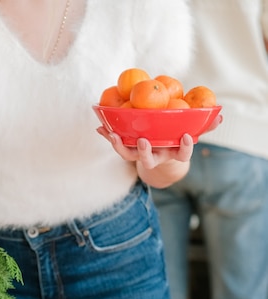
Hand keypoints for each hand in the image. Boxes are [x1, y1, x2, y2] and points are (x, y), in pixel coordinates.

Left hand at [96, 112, 222, 169]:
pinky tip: (100, 126)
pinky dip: (108, 136)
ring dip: (120, 146)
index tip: (188, 137)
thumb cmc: (177, 142)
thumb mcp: (191, 135)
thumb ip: (204, 127)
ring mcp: (140, 157)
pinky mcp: (128, 152)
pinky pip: (117, 145)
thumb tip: (220, 116)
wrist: (160, 161)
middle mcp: (155, 158)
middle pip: (149, 160)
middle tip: (143, 141)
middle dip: (145, 153)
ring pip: (129, 156)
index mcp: (172, 154)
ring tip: (112, 134)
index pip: (182, 154)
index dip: (185, 148)